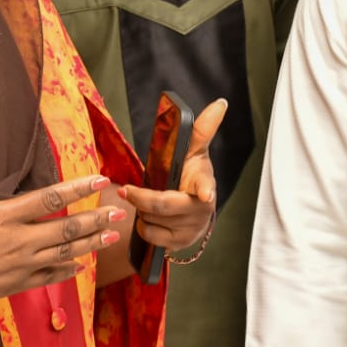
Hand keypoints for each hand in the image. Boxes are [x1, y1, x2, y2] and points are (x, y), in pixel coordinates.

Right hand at [0, 127, 124, 341]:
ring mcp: (18, 267)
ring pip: (63, 255)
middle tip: (120, 213)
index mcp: (4, 217)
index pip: (49, 199)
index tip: (100, 178)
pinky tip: (80, 266)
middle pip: (66, 230)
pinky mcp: (12, 285)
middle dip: (95, 220)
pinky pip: (47, 278)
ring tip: (111, 237)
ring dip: (89, 245)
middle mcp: (17, 242)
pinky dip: (66, 271)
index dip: (78, 188)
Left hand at [121, 97, 225, 250]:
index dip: (204, 189)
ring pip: (153, 218)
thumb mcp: (194, 151)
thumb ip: (203, 128)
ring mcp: (192, 228)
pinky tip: (149, 218)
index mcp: (205, 182)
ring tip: (145, 201)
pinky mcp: (180, 244)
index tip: (205, 194)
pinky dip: (144, 226)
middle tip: (126, 189)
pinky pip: (151, 235)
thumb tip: (221, 102)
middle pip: (163, 203)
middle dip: (141, 196)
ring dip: (142, 210)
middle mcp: (201, 208)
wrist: (192, 207)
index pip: (206, 184)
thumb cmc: (191, 174)